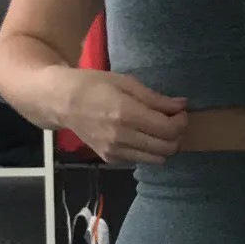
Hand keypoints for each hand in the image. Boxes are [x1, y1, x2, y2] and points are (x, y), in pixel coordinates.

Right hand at [63, 70, 186, 164]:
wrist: (62, 102)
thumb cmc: (94, 85)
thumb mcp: (126, 83)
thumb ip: (155, 98)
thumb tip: (181, 105)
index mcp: (126, 114)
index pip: (168, 129)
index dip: (181, 121)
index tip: (179, 112)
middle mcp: (122, 137)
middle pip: (167, 148)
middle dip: (176, 135)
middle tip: (171, 121)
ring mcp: (115, 151)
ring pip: (156, 159)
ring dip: (164, 146)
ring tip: (158, 129)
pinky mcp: (110, 159)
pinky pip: (140, 161)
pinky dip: (147, 151)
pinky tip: (139, 136)